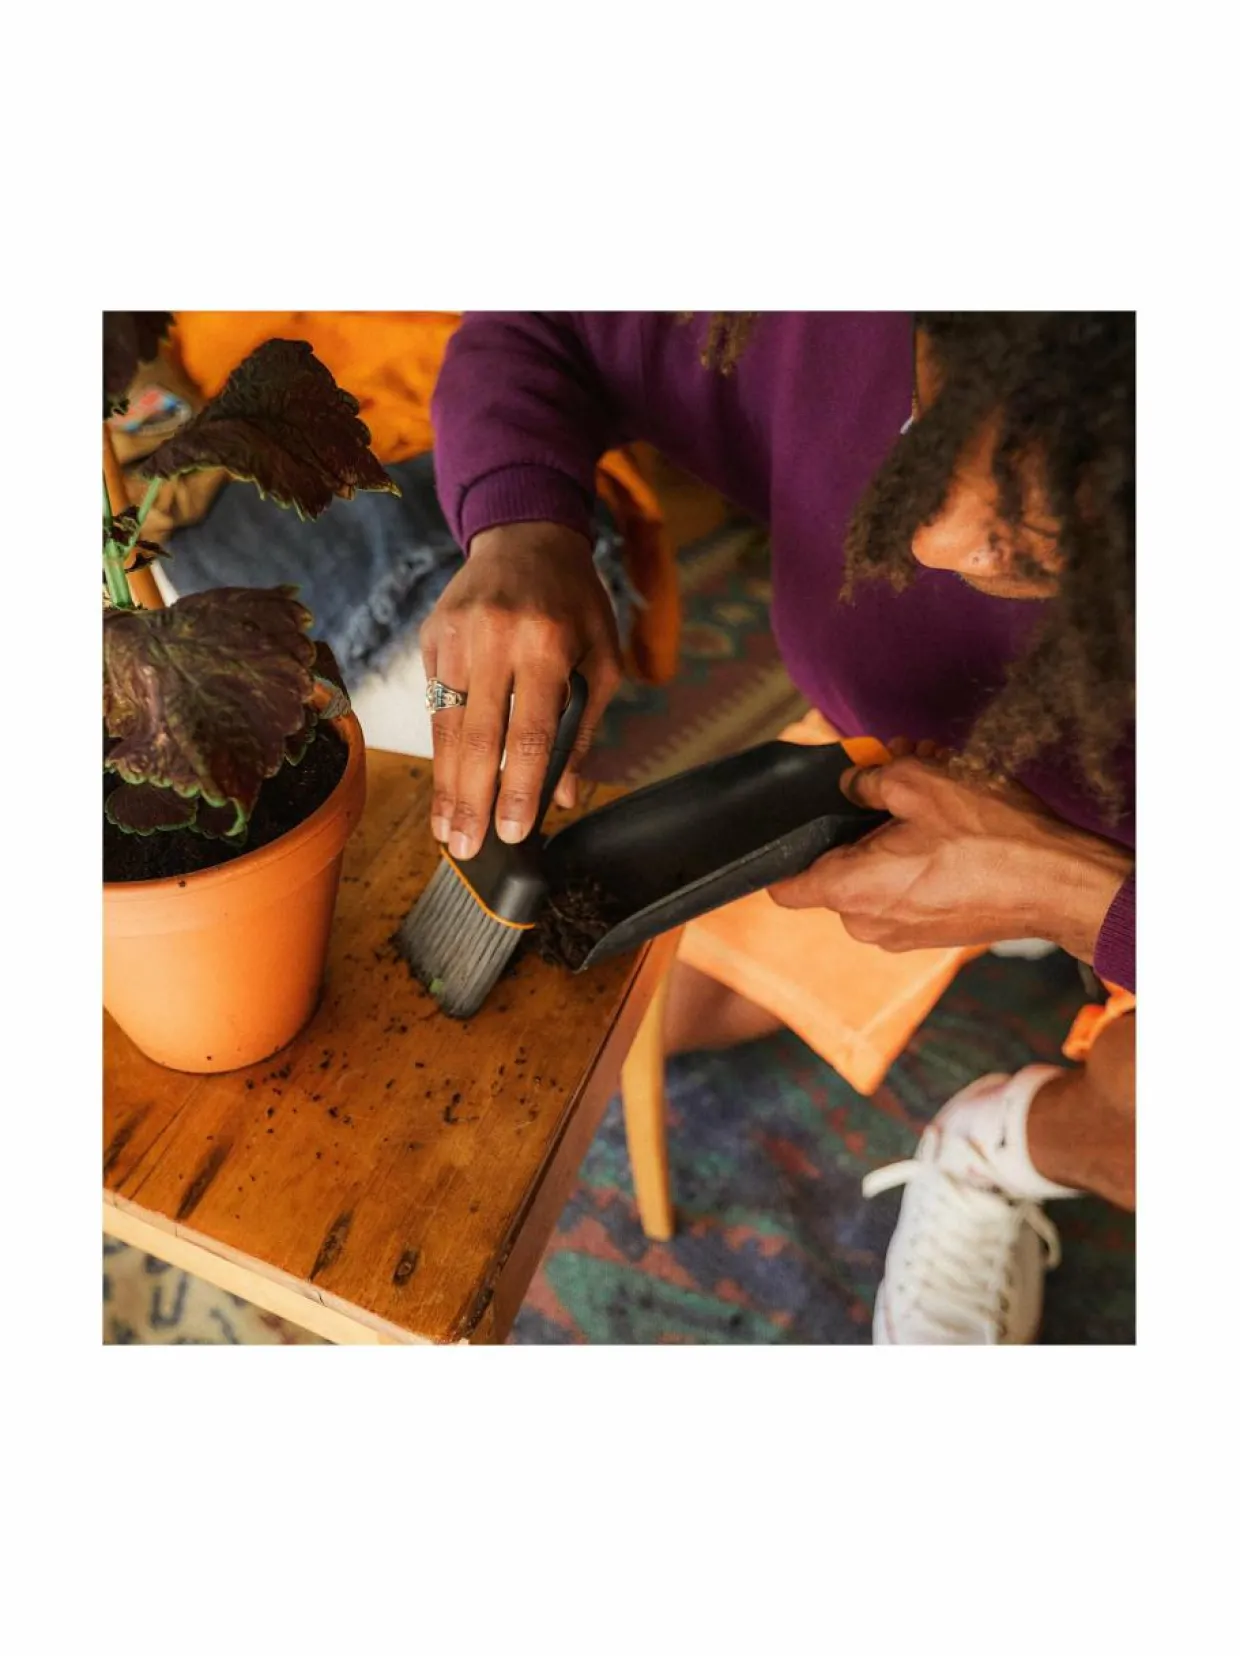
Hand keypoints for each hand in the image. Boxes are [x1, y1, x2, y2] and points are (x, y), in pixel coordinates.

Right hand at [420, 521, 622, 858]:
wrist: (526, 534)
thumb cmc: (575, 604)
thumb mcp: (602, 658)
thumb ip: (582, 728)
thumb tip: (561, 796)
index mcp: (548, 643)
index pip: (530, 732)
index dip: (519, 788)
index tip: (514, 833)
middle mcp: (496, 638)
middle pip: (479, 736)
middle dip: (473, 801)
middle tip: (468, 851)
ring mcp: (456, 635)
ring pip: (447, 725)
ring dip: (446, 786)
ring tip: (448, 833)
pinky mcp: (432, 636)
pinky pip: (434, 704)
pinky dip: (438, 751)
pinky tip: (441, 789)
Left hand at [770, 752, 1132, 963]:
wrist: (1059, 884)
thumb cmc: (991, 838)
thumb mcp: (919, 783)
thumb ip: (867, 779)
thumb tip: (851, 782)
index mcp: (849, 891)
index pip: (783, 887)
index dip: (785, 850)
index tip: (801, 823)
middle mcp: (866, 923)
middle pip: (837, 866)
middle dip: (860, 820)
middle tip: (893, 776)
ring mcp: (899, 933)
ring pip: (874, 874)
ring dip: (893, 833)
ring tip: (932, 790)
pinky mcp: (930, 932)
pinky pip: (903, 889)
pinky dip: (915, 857)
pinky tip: (949, 822)